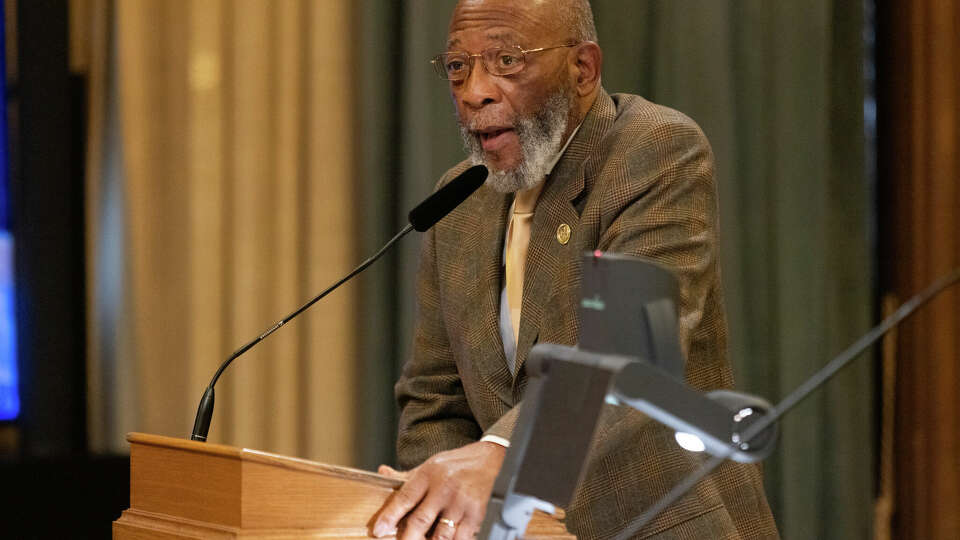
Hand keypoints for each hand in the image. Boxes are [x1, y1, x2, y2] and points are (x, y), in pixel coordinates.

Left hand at [373, 441, 505, 539]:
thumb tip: (382, 473)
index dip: (390, 516)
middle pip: (421, 520)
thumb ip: (406, 475)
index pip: (404, 498)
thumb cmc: (456, 465)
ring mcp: (460, 502)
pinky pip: (461, 538)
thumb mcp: (429, 465)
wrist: (491, 459)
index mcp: (428, 474)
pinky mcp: (476, 514)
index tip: (379, 530)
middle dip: (408, 538)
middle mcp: (443, 488)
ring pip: (441, 534)